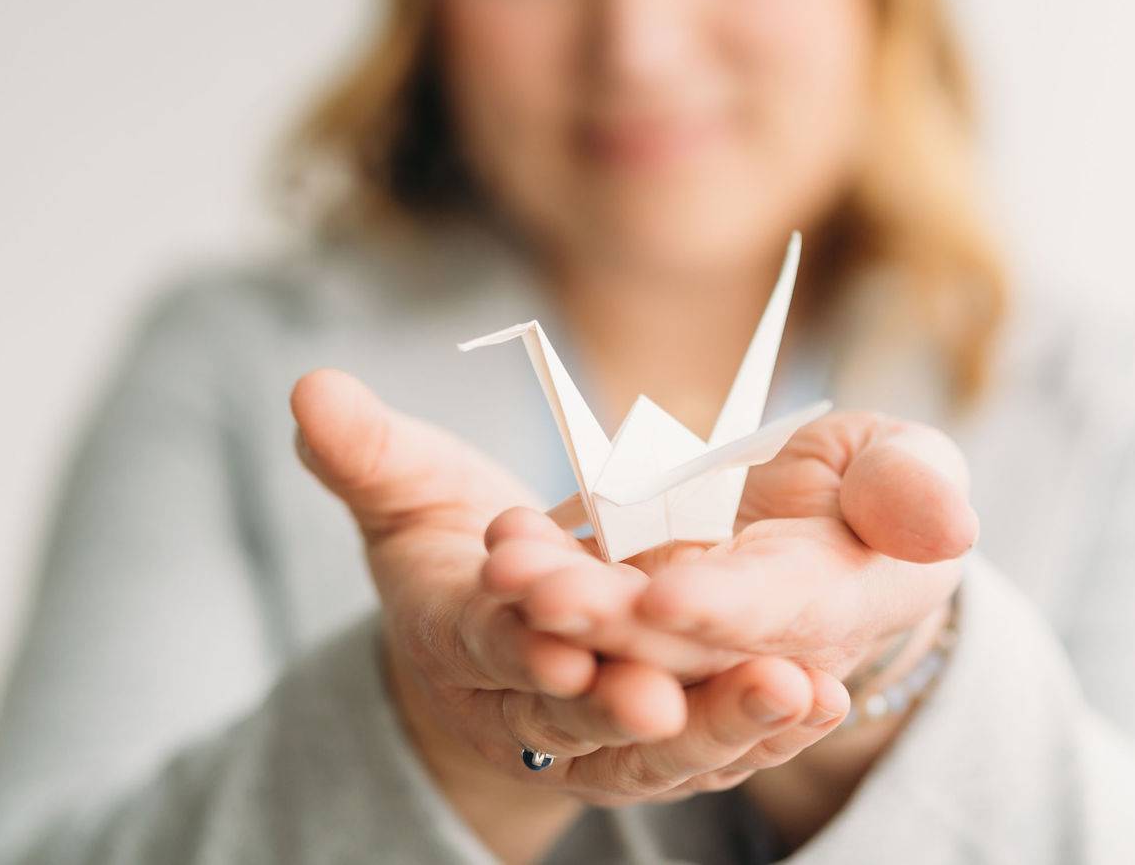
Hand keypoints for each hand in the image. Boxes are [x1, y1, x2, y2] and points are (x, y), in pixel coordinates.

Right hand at [289, 370, 853, 843]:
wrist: (489, 645)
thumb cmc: (446, 551)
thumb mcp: (404, 495)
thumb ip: (365, 451)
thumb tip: (308, 388)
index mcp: (459, 635)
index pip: (486, 642)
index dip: (517, 642)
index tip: (555, 641)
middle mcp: (527, 702)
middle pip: (579, 714)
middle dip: (624, 706)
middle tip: (667, 698)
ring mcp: (596, 736)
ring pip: (661, 746)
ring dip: (724, 725)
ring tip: (790, 693)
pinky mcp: (659, 745)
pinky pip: (716, 746)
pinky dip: (769, 729)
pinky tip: (826, 700)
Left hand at [482, 411, 975, 682]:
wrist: (820, 512)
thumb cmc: (877, 484)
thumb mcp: (906, 468)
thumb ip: (914, 489)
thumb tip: (949, 525)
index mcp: (835, 609)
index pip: (774, 618)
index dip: (722, 612)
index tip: (666, 597)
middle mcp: (750, 641)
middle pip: (673, 642)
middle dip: (606, 620)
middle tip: (540, 592)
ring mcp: (683, 629)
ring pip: (614, 629)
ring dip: (559, 605)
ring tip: (507, 564)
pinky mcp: (630, 603)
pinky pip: (583, 591)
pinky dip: (542, 569)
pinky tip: (501, 542)